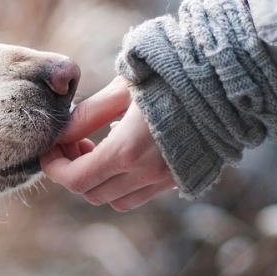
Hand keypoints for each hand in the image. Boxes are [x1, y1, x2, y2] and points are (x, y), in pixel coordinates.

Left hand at [42, 76, 175, 210]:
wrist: (227, 81)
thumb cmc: (171, 75)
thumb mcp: (121, 89)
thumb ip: (87, 115)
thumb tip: (60, 134)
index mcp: (127, 151)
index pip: (75, 179)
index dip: (54, 167)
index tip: (49, 148)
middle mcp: (147, 173)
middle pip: (91, 193)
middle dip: (73, 171)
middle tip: (73, 142)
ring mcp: (166, 179)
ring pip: (116, 200)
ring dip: (98, 180)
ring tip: (96, 146)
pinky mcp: (181, 178)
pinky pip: (140, 194)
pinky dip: (122, 182)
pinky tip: (124, 149)